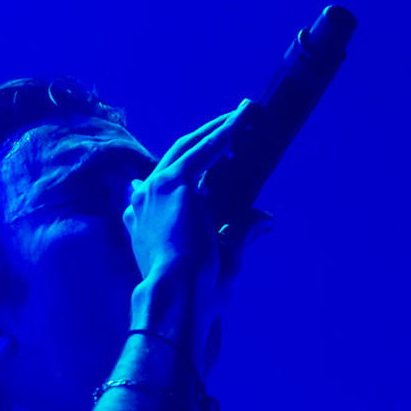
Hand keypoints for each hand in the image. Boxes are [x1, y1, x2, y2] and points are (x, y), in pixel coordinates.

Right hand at [124, 101, 254, 350]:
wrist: (178, 297)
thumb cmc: (195, 290)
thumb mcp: (222, 257)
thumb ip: (240, 232)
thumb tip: (267, 218)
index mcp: (144, 223)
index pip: (166, 188)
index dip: (190, 170)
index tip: (215, 160)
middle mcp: (143, 203)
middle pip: (178, 159)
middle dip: (206, 139)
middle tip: (233, 124)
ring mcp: (155, 190)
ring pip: (189, 147)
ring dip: (218, 128)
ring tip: (244, 113)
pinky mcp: (172, 183)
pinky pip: (204, 150)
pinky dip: (224, 133)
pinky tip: (243, 118)